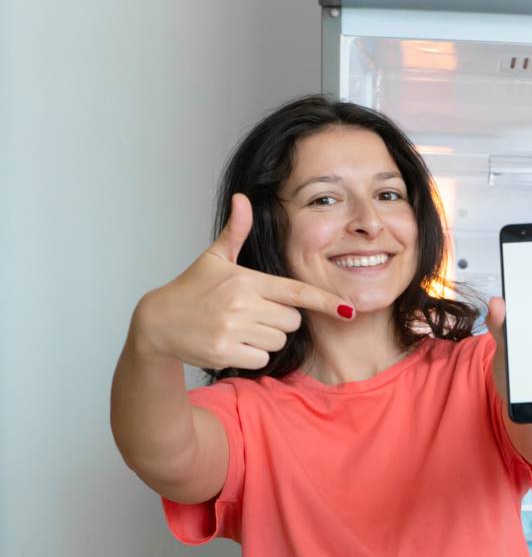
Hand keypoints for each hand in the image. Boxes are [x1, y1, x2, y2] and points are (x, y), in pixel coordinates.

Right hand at [131, 193, 351, 370]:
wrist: (157, 321)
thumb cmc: (192, 288)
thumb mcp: (214, 258)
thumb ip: (236, 232)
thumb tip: (243, 198)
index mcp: (245, 280)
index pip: (296, 292)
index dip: (325, 301)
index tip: (349, 309)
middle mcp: (241, 304)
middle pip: (292, 321)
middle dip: (280, 320)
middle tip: (253, 313)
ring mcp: (233, 329)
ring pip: (278, 341)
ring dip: (266, 338)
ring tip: (239, 327)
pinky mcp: (225, 352)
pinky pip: (262, 358)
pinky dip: (252, 355)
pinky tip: (232, 343)